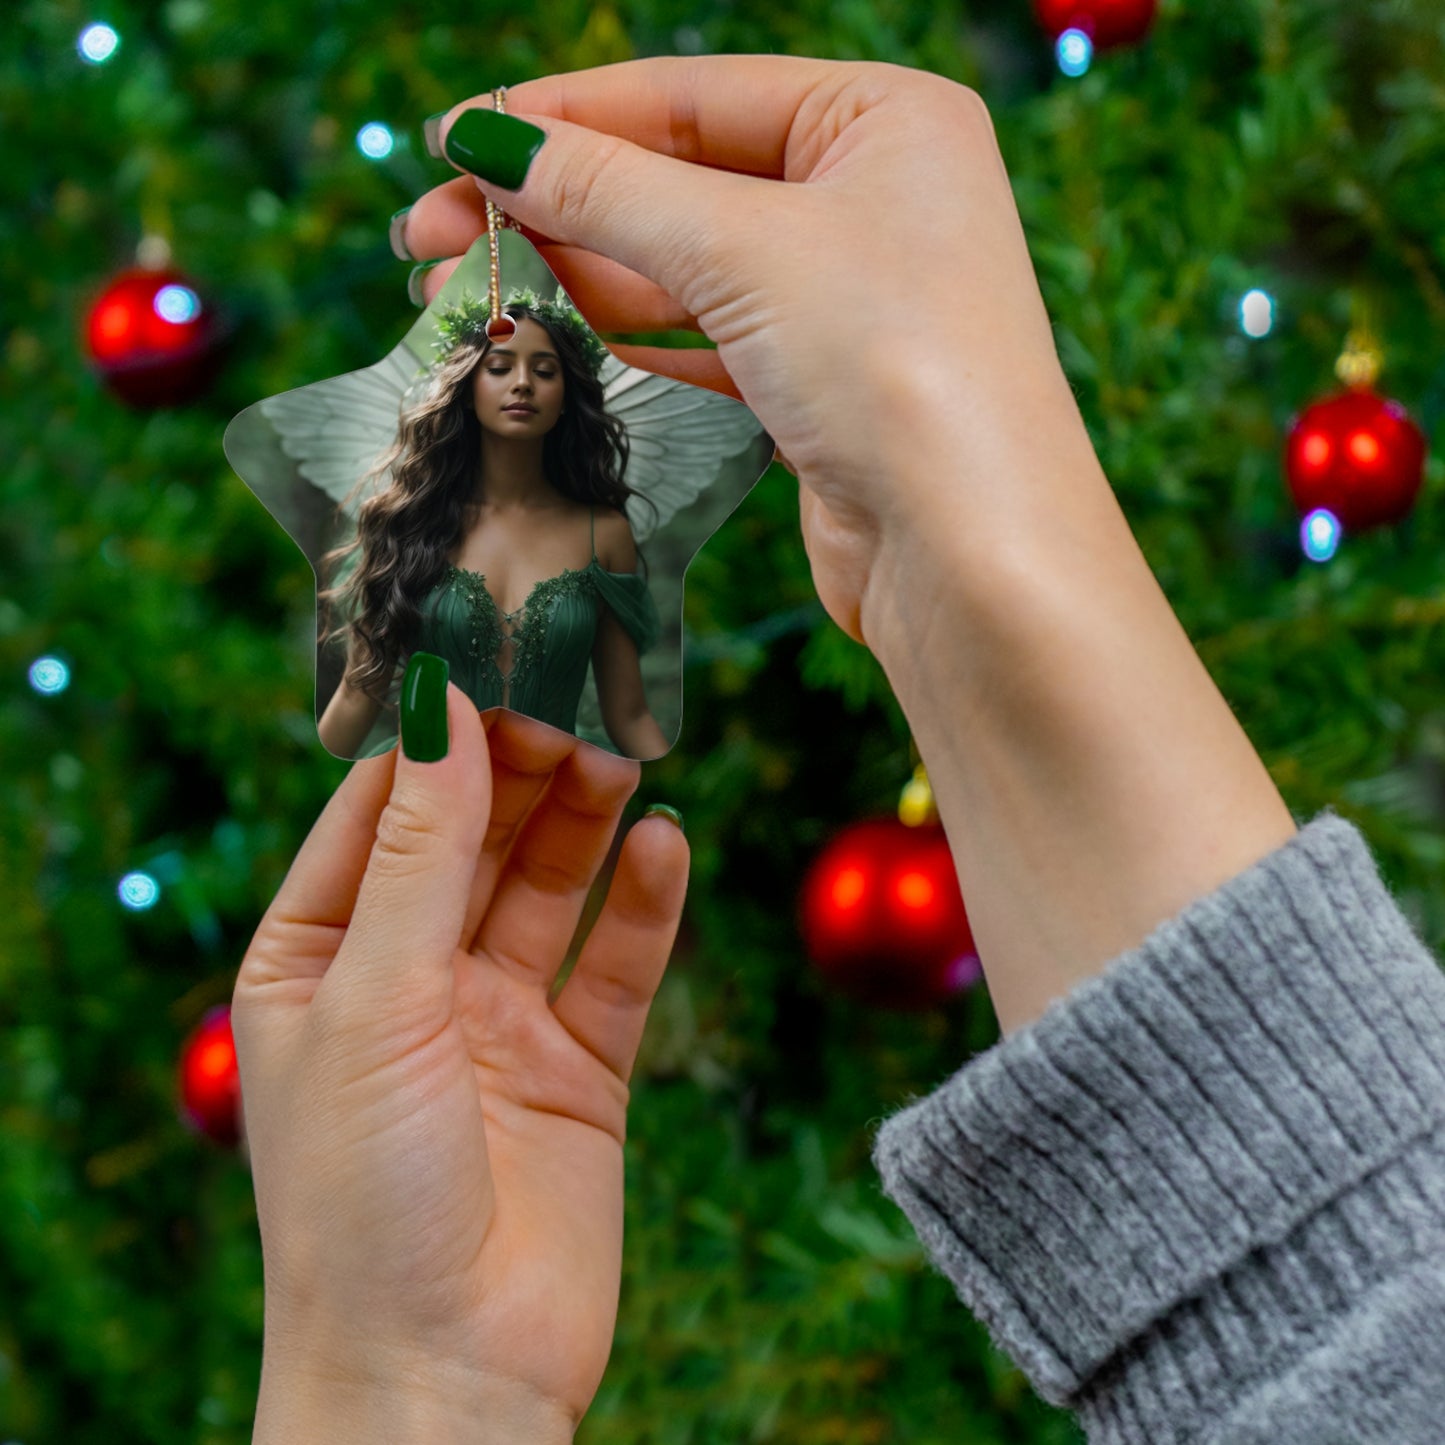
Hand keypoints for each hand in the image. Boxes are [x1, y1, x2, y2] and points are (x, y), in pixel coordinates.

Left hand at [232, 696, 688, 1436]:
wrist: (445, 1378)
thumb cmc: (361, 1198)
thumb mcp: (373, 1000)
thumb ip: (416, 853)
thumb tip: (440, 709)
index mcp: (317, 960)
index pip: (377, 813)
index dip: (434, 739)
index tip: (491, 659)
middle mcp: (407, 980)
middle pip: (473, 839)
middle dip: (520, 770)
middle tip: (576, 699)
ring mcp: (497, 1022)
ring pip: (549, 887)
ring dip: (584, 821)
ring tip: (623, 757)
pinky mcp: (579, 1068)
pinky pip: (616, 965)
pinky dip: (644, 904)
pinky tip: (666, 845)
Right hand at [400, 57, 1088, 645]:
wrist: (970, 552)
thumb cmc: (894, 365)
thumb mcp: (742, 248)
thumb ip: (608, 189)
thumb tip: (486, 141)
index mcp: (882, 117)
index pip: (689, 95)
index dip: (563, 116)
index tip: (453, 140)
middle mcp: (872, 195)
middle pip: (678, 177)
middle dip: (553, 202)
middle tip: (429, 232)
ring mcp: (848, 294)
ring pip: (684, 262)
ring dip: (577, 270)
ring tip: (467, 283)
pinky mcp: (821, 382)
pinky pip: (706, 334)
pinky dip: (631, 329)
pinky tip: (556, 322)